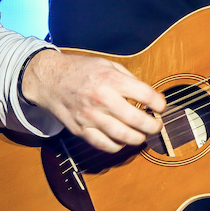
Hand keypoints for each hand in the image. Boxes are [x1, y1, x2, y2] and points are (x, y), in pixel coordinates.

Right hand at [21, 50, 164, 152]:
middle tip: (157, 126)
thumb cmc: (80, 70)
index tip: (161, 106)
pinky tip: (122, 141)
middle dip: (153, 126)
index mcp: (111, 80)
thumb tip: (148, 94)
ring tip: (142, 135)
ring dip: (138, 139)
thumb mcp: (107, 64)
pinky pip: (105, 145)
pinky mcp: (81, 130)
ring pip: (123, 137)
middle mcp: (102, 99)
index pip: (145, 95)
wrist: (48, 79)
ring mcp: (91, 117)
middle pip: (138, 120)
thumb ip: (128, 78)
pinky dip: (118, 146)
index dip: (159, 103)